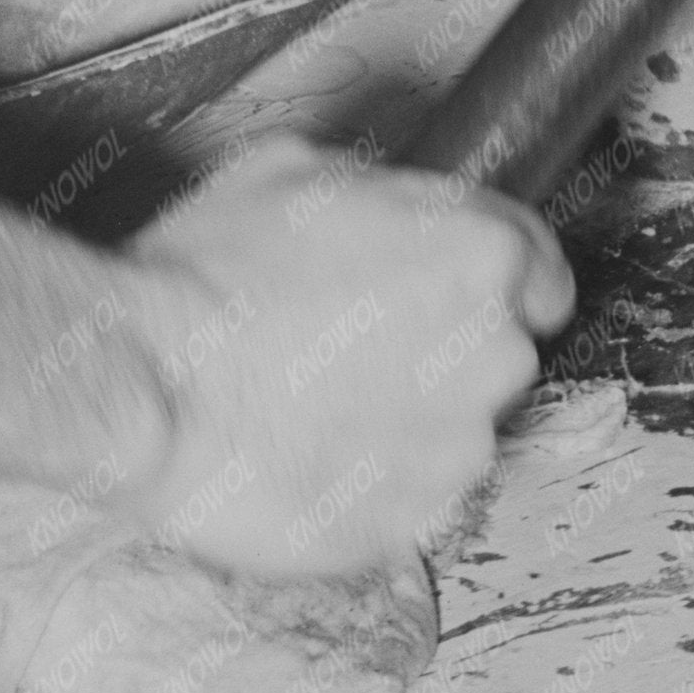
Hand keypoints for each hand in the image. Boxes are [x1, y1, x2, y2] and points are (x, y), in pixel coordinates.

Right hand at [114, 136, 575, 581]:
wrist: (150, 386)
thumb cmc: (211, 275)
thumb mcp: (300, 171)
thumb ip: (389, 194)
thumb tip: (400, 209)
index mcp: (482, 254)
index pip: (543, 276)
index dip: (492, 282)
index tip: (452, 294)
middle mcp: (493, 354)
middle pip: (499, 353)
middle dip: (444, 348)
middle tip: (356, 341)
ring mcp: (457, 448)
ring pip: (456, 428)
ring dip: (408, 418)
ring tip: (318, 399)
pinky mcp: (414, 522)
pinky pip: (411, 493)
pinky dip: (374, 478)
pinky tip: (310, 448)